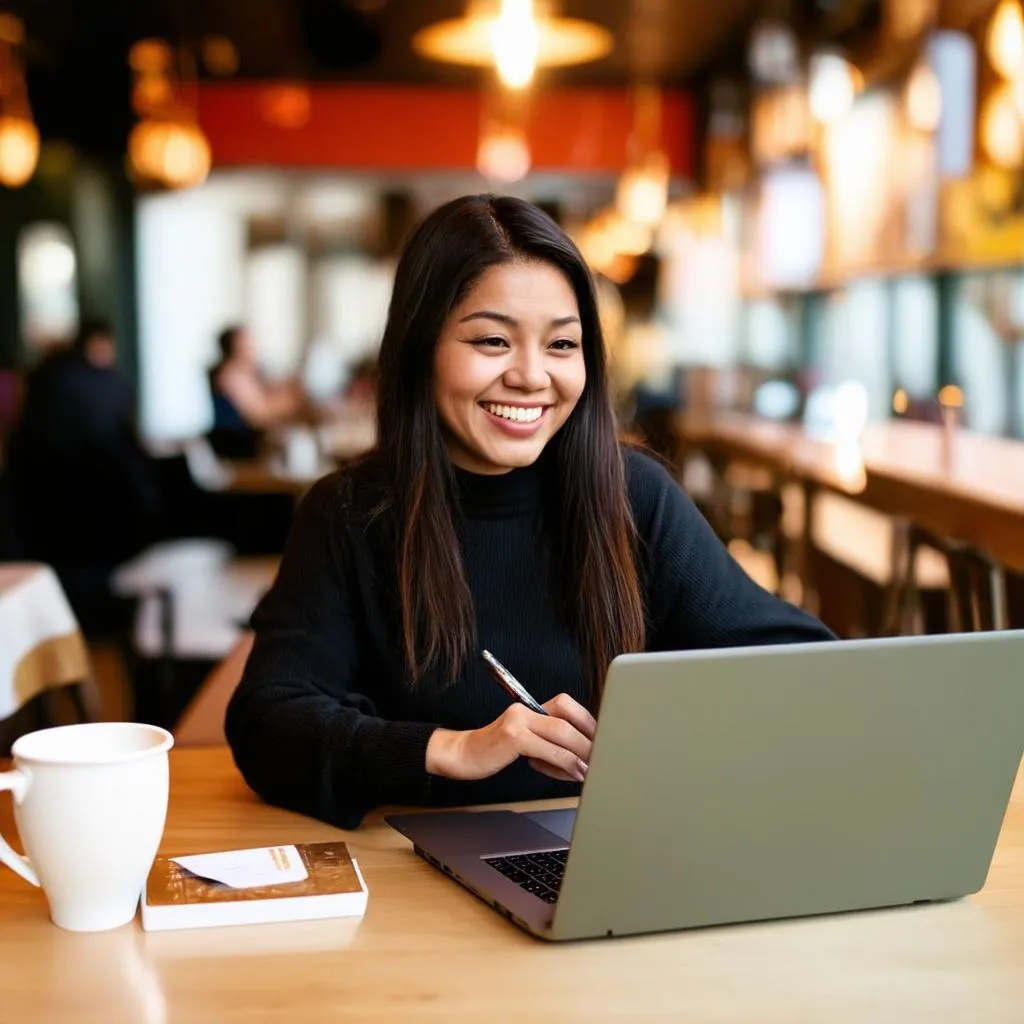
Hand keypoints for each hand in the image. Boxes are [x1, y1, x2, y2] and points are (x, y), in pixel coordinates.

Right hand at [425, 694, 595, 783]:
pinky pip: (549, 749)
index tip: (603, 741)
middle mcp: (525, 709)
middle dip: (590, 739)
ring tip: (591, 770)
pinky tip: (574, 773)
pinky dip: (566, 762)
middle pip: (568, 718)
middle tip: (603, 757)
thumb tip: (584, 755)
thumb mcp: (526, 743)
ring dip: (582, 754)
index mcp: (531, 708)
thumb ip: (549, 742)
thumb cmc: (495, 752)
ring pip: (562, 733)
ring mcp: (518, 720)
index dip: (589, 723)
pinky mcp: (513, 737)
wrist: (462, 755)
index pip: (568, 707)